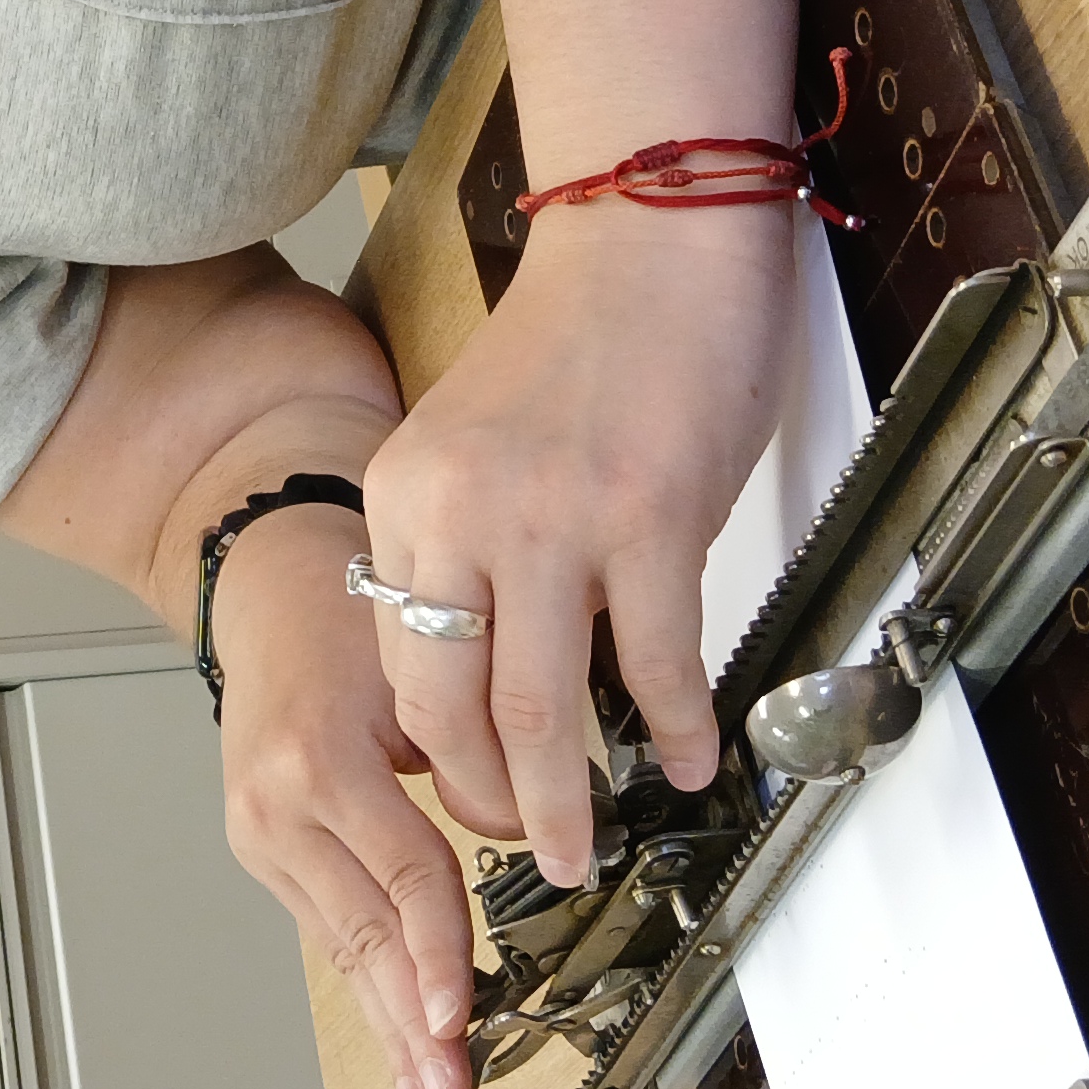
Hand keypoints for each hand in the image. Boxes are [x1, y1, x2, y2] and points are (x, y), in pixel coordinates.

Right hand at [208, 498, 482, 1088]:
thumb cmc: (339, 615)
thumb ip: (470, 757)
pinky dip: (366, 984)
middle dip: (411, 1023)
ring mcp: (262, 835)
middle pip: (362, 932)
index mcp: (319, 759)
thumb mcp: (418, 670)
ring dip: (388, 1025)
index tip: (458, 1015)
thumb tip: (530, 839)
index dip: (436, 950)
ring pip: (342, 946)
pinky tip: (393, 1033)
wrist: (262, 590)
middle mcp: (277, 808)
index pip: (400, 872)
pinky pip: (328, 927)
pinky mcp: (264, 850)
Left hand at [360, 203, 798, 886]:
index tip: (468, 796)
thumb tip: (481, 661)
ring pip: (538, 703)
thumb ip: (461, 540)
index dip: (434, 752)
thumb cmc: (582, 342)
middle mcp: (461, 510)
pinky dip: (674, 726)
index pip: (398, 661)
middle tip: (524, 850)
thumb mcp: (473, 442)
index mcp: (405, 492)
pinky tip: (689, 757)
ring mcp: (554, 517)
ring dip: (564, 795)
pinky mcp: (647, 518)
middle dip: (486, 800)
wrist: (655, 238)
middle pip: (451, 703)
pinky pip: (655, 660)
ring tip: (583, 845)